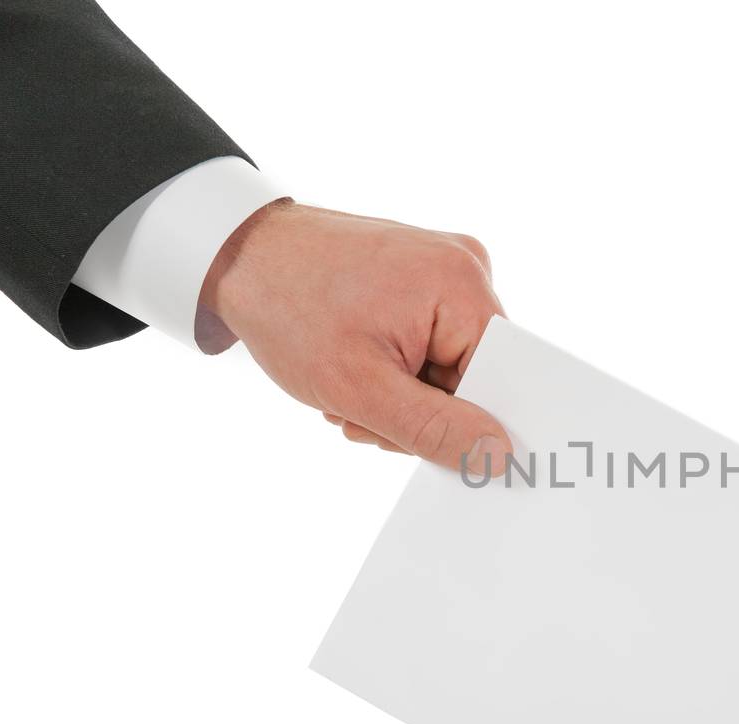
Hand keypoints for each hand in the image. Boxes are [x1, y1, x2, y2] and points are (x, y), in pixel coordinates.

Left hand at [199, 201, 510, 474]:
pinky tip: (359, 366)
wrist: (237, 253)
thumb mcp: (360, 388)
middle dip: (422, 409)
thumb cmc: (288, 307)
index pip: (502, 376)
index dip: (469, 420)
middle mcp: (466, 266)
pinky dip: (398, 369)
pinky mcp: (425, 274)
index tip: (419, 439)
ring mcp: (445, 267)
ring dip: (404, 394)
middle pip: (476, 373)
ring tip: (349, 388)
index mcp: (462, 283)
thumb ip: (435, 428)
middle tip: (364, 414)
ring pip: (450, 366)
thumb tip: (498, 456)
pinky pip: (433, 343)